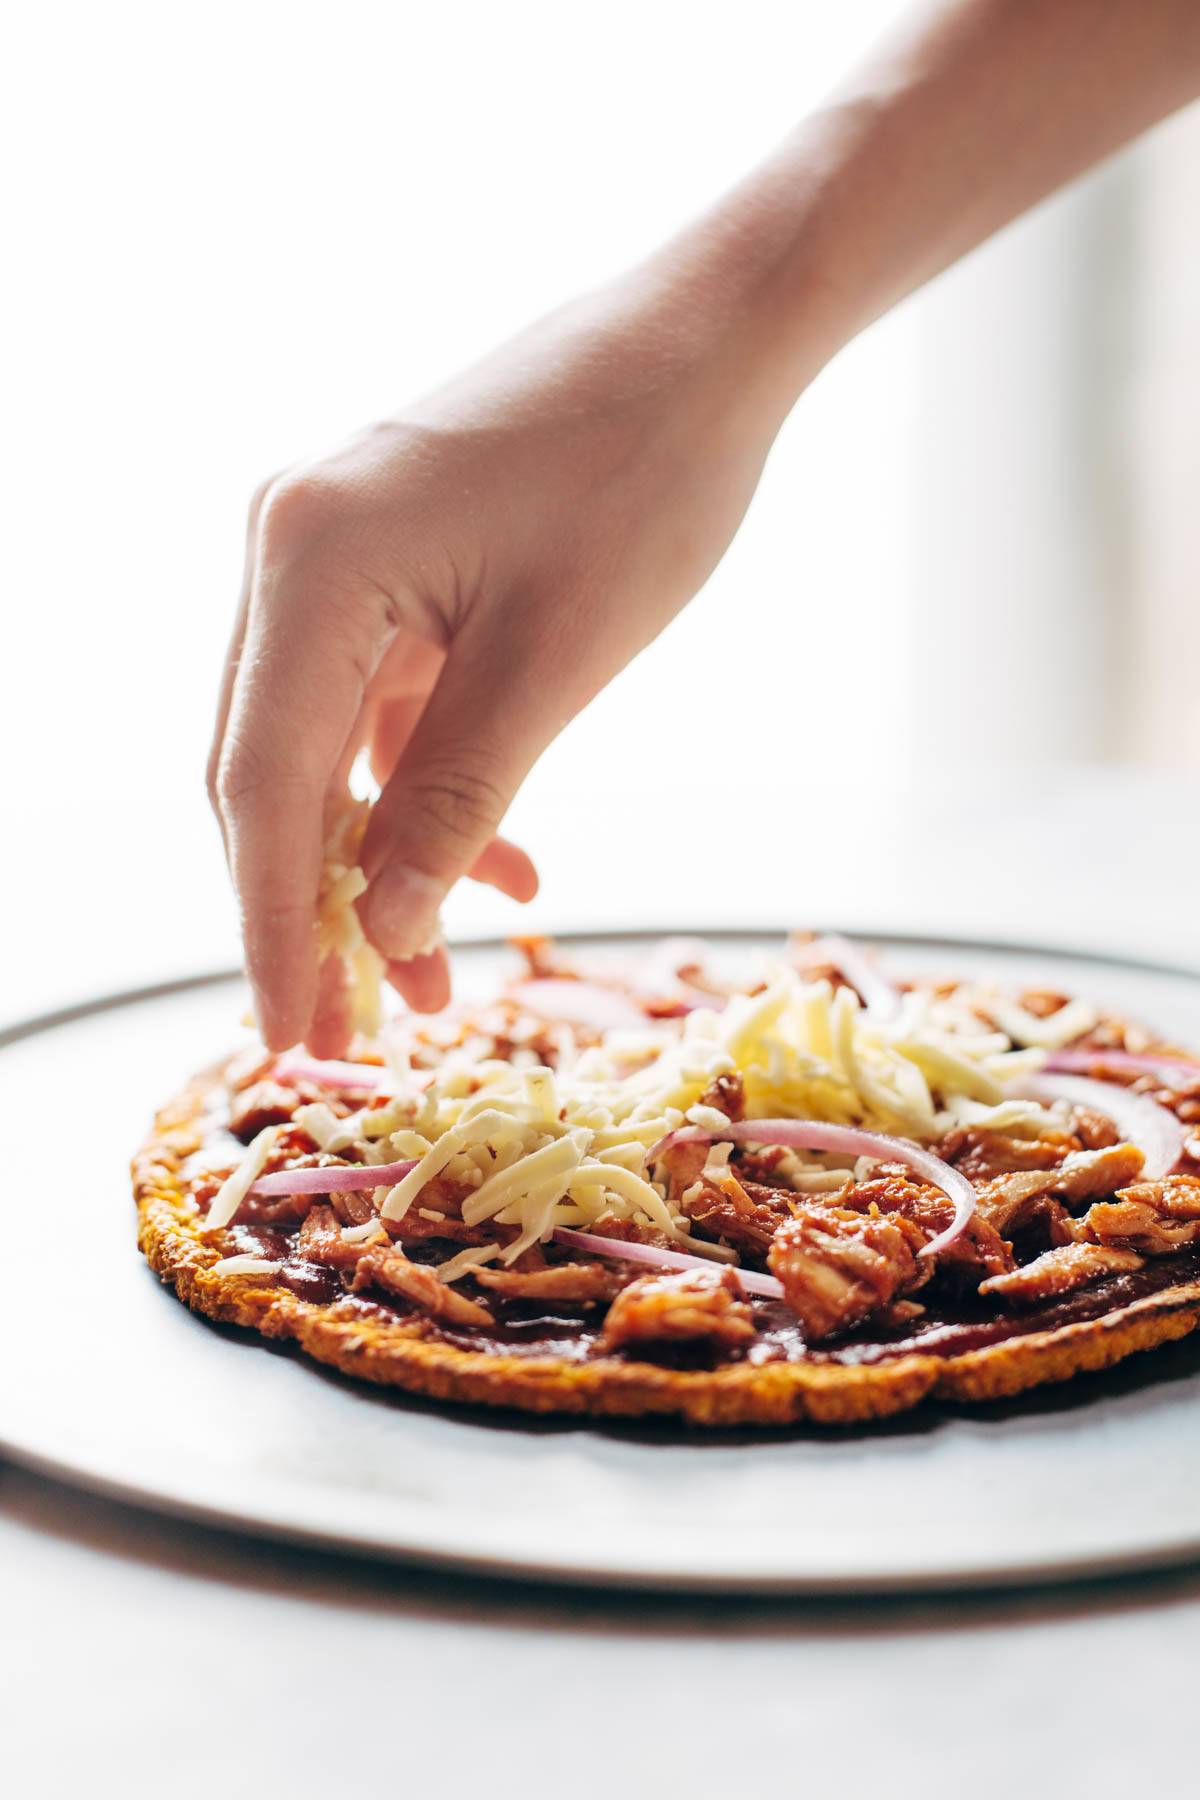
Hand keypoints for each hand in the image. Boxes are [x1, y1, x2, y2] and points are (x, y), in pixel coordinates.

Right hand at [209, 273, 779, 1053]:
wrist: (709, 341)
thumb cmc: (646, 478)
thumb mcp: (554, 664)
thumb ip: (458, 801)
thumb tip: (388, 932)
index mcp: (312, 562)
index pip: (262, 786)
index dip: (270, 927)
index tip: (286, 1040)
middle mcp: (292, 550)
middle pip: (271, 774)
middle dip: (315, 912)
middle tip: (351, 1038)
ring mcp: (336, 551)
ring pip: (327, 751)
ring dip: (380, 863)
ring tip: (438, 978)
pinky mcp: (390, 562)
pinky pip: (382, 706)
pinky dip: (426, 791)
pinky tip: (500, 863)